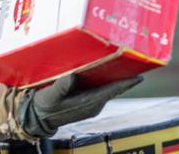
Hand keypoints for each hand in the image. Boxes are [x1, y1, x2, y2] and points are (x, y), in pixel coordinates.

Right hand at [20, 74, 142, 137]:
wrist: (39, 116)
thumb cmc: (45, 105)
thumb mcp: (50, 95)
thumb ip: (61, 86)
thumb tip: (73, 76)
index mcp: (88, 103)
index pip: (111, 91)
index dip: (125, 84)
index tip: (139, 77)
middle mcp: (93, 105)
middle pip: (114, 89)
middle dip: (124, 78)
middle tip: (134, 62)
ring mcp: (92, 104)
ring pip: (109, 89)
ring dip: (116, 79)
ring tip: (125, 64)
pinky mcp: (88, 102)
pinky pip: (102, 90)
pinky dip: (108, 81)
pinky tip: (107, 71)